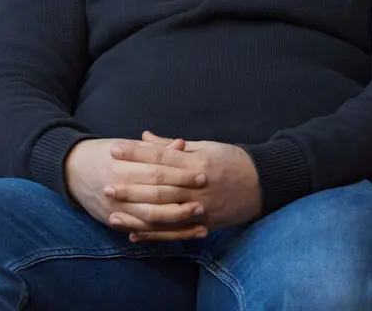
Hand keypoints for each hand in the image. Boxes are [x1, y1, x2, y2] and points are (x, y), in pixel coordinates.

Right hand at [63, 138, 209, 238]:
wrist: (71, 169)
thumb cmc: (103, 153)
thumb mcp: (126, 145)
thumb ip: (154, 148)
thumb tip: (182, 144)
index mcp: (122, 165)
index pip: (157, 171)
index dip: (180, 174)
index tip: (201, 175)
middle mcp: (118, 188)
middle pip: (155, 196)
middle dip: (182, 198)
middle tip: (205, 199)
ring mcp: (115, 207)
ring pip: (150, 217)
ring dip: (176, 220)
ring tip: (199, 219)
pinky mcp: (113, 220)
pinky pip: (141, 230)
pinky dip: (162, 234)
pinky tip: (181, 234)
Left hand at [107, 131, 260, 241]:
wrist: (265, 184)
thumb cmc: (233, 160)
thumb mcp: (206, 146)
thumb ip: (173, 145)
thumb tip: (144, 135)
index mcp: (196, 162)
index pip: (160, 157)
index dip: (136, 153)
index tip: (114, 150)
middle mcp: (197, 186)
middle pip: (158, 187)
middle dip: (130, 186)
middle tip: (106, 185)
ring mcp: (200, 208)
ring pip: (163, 213)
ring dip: (136, 214)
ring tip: (112, 214)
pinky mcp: (203, 224)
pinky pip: (175, 232)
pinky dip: (154, 235)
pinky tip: (134, 235)